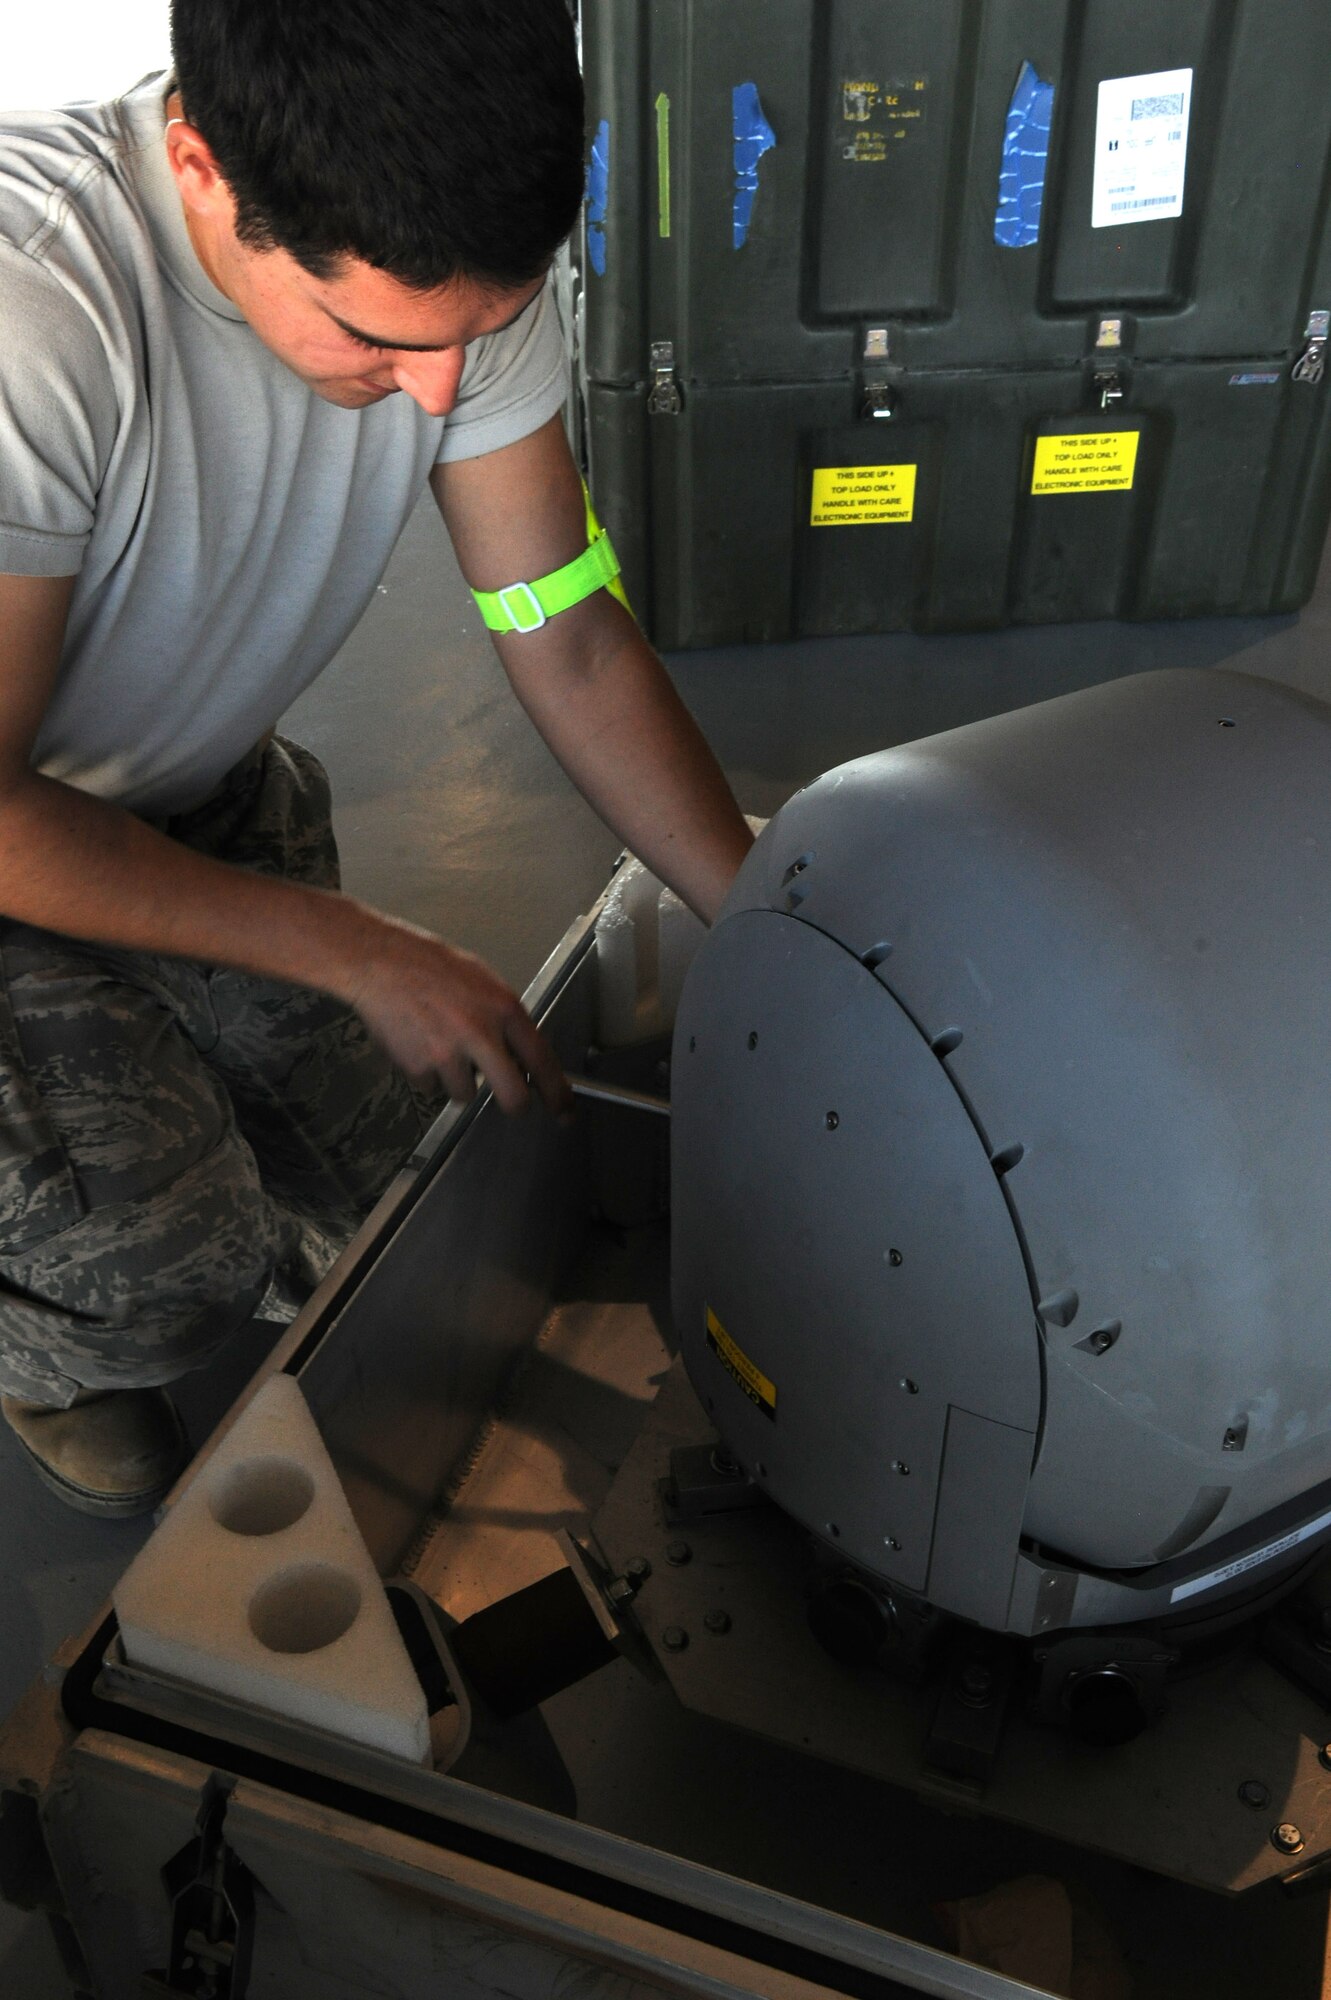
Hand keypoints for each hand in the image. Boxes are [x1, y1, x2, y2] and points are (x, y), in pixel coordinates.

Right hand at [339, 911, 570, 1116]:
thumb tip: (520, 1055)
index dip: (557, 1093)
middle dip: (513, 1105)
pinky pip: (431, 1087)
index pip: (542, 1060)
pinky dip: (426, 1073)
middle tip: (510, 1103)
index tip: (565, 1111)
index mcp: (502, 1008)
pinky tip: (418, 1043)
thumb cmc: (429, 965)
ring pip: (465, 1094)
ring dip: (457, 1080)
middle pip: (512, 1096)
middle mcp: (480, 1033)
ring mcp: (448, 1053)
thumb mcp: (482, 982)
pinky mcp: (418, 1066)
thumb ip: (503, 1019)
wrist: (379, 963)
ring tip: (440, 1044)